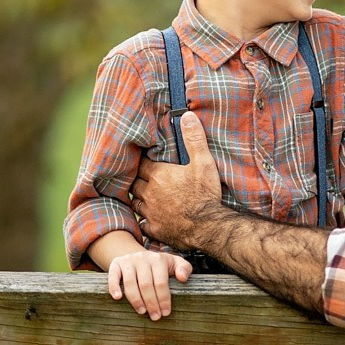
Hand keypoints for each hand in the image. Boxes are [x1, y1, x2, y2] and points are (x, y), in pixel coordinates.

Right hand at [107, 248, 192, 319]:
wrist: (138, 255)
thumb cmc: (160, 265)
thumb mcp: (174, 263)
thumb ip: (184, 268)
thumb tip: (183, 278)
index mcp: (158, 259)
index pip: (161, 282)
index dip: (163, 299)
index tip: (165, 313)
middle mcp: (142, 258)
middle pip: (146, 284)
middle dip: (151, 303)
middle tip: (155, 317)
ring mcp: (128, 261)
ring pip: (130, 283)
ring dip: (136, 300)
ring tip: (142, 312)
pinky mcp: (116, 263)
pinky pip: (113, 275)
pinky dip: (114, 287)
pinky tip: (118, 297)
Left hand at [132, 112, 222, 248]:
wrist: (209, 227)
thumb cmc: (206, 194)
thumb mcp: (203, 162)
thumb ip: (194, 139)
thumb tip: (186, 115)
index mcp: (158, 175)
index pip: (141, 164)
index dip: (142, 162)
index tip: (145, 161)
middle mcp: (149, 193)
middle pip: (135, 183)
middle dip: (138, 180)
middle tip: (144, 178)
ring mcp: (150, 212)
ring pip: (136, 202)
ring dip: (140, 198)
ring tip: (145, 196)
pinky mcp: (154, 229)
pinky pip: (142, 222)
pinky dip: (145, 219)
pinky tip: (149, 217)